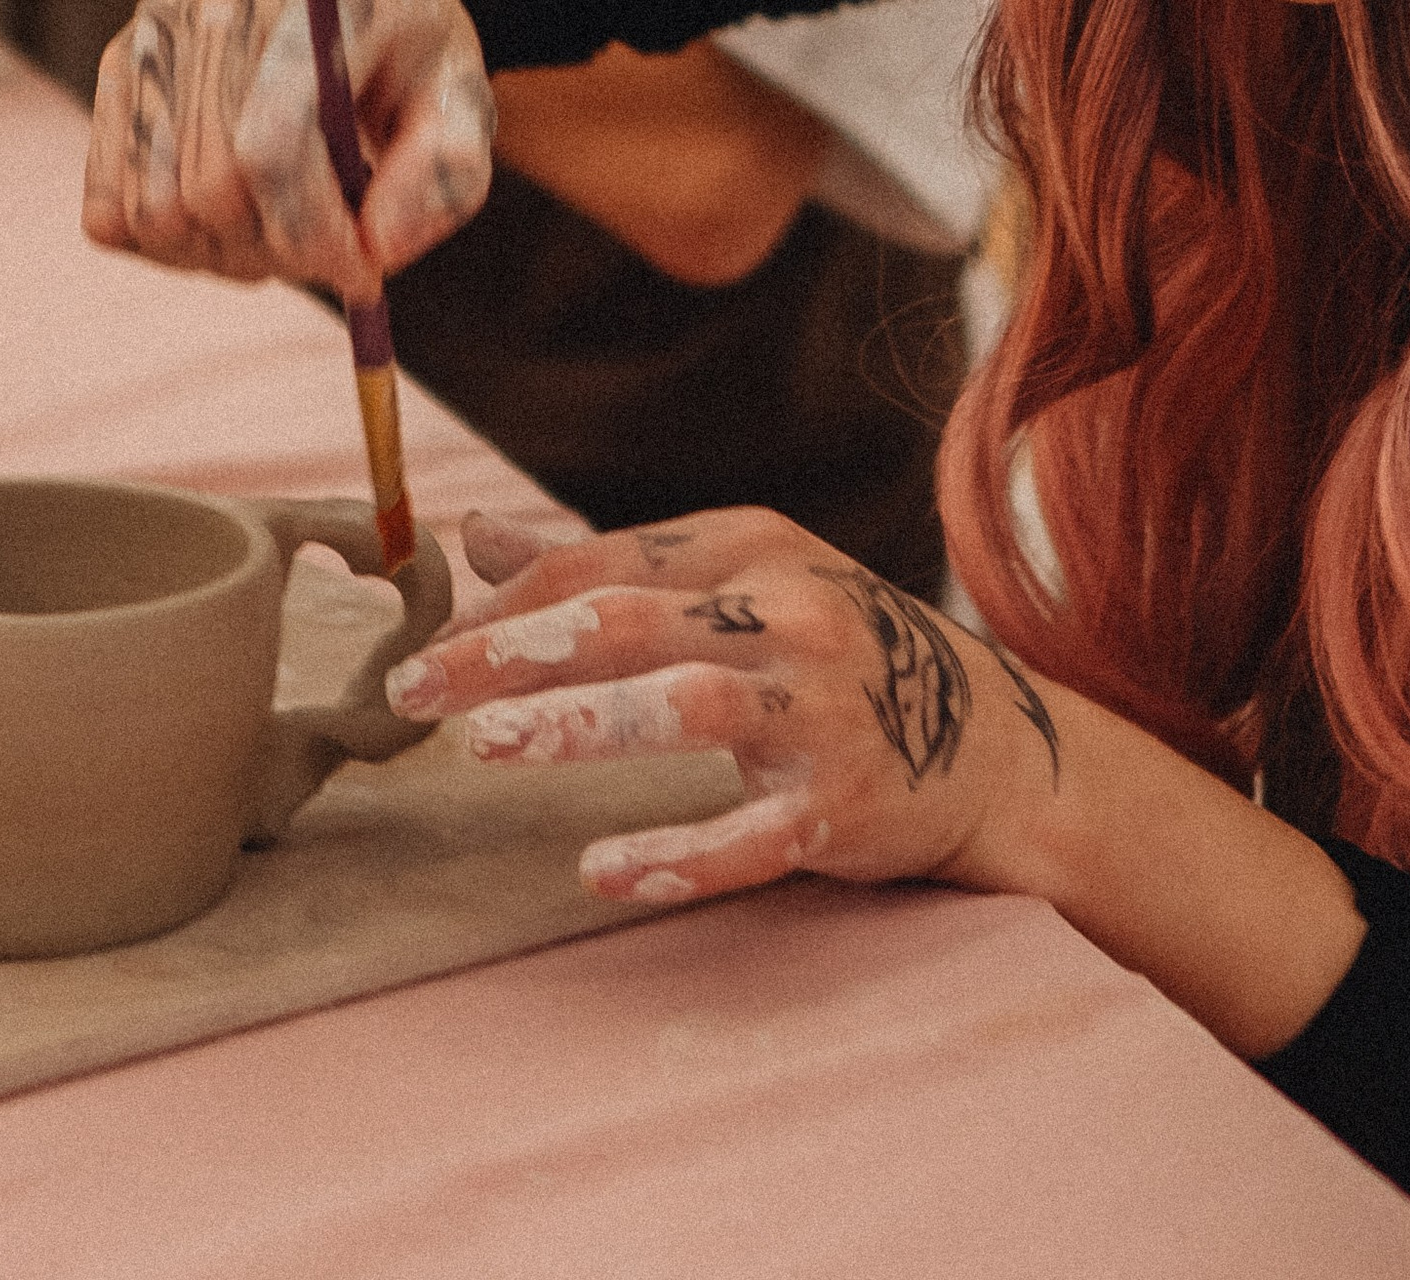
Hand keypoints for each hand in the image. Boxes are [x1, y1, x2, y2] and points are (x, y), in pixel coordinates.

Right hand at [82, 0, 494, 303]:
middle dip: (277, 250)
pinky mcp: (121, 67)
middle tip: (328, 250)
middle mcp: (221, 2)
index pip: (271, 143)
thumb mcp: (466, 97)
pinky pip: (106, 208)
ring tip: (281, 224)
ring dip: (221, 255)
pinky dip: (167, 243)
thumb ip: (447, 173)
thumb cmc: (409, 49)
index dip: (314, 234)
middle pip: (207, 190)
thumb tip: (376, 249)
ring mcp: (157, 31)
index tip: (364, 272)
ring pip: (151, 212)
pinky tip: (229, 214)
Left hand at [381, 508, 1064, 909]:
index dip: (505, 603)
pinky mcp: (845, 804)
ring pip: (691, 707)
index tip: (418, 646)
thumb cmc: (829, 653)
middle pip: (631, 619)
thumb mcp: (735, 583)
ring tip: (489, 746)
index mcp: (751, 547)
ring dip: (584, 725)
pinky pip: (753, 838)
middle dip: (515, 650)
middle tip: (417, 689)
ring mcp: (821, 709)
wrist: (992, 742)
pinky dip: (678, 855)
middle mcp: (787, 612)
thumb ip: (612, 568)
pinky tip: (603, 869)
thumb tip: (475, 540)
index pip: (606, 562)